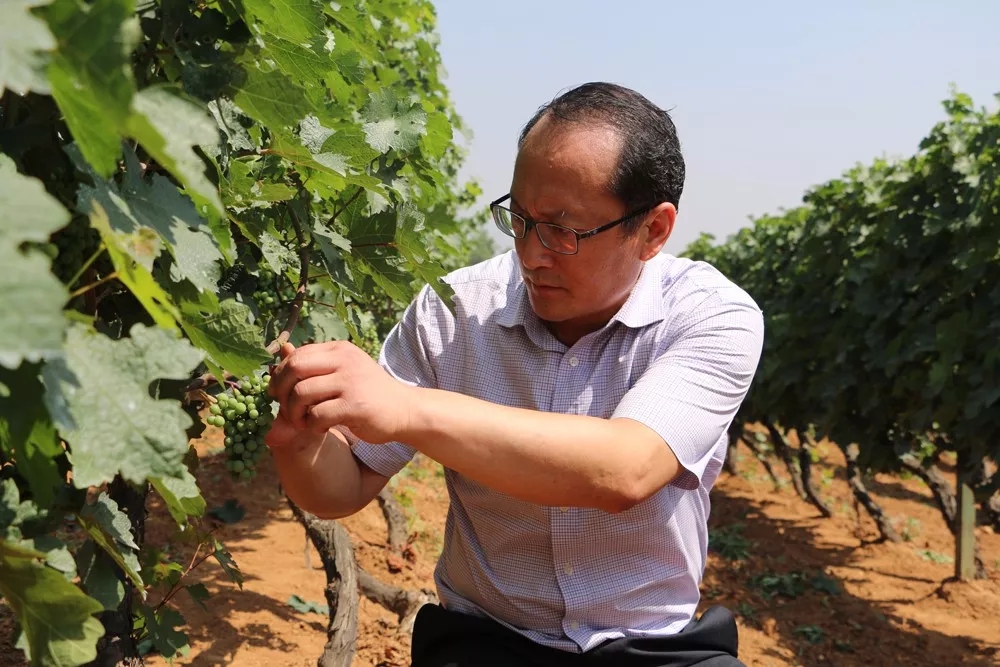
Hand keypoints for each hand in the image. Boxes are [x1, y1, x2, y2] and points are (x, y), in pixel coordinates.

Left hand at [268, 340, 412, 443]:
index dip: (280, 376)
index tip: (281, 394)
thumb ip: (311, 369)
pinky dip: (312, 426)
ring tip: (304, 422)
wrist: (405, 410)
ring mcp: (350, 382)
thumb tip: (275, 363)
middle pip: (294, 368)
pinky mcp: (355, 405)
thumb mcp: (341, 374)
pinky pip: (316, 415)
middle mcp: (344, 360)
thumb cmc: (368, 394)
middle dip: (281, 392)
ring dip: (294, 413)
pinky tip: (322, 427)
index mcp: (339, 350)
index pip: (296, 355)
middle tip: (287, 409)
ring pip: (301, 393)